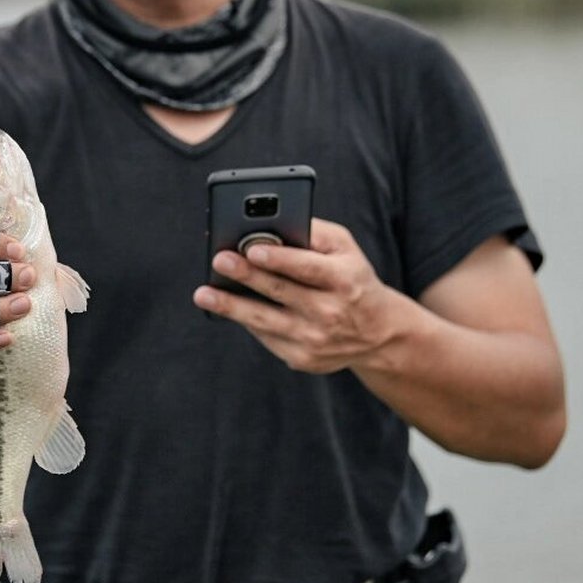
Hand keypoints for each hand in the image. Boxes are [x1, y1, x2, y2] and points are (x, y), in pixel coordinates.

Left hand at [192, 219, 402, 373]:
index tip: (252, 247)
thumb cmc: (351, 277)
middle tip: (219, 260)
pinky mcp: (303, 359)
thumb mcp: (346, 249)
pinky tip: (225, 307)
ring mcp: (317, 340)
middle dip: (247, 275)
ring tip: (203, 293)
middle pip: (282, 292)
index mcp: (345, 279)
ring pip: (266, 321)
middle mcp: (332, 312)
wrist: (378, 332)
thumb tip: (272, 223)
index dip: (279, 258)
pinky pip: (266, 336)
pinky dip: (245, 321)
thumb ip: (313, 232)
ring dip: (231, 307)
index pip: (308, 268)